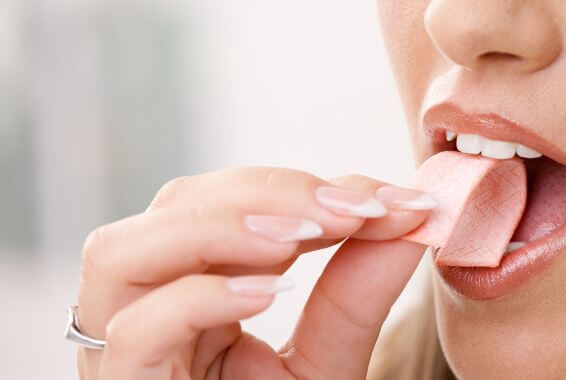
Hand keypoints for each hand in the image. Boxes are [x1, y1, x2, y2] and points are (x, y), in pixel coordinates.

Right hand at [76, 166, 431, 378]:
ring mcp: (125, 350)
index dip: (302, 187)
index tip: (387, 198)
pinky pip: (135, 332)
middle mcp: (146, 306)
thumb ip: (358, 293)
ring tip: (308, 235)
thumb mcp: (326, 359)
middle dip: (271, 193)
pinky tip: (270, 293)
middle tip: (355, 209)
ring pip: (124, 251)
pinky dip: (202, 298)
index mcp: (192, 286)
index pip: (227, 202)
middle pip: (176, 206)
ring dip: (225, 226)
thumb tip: (412, 216)